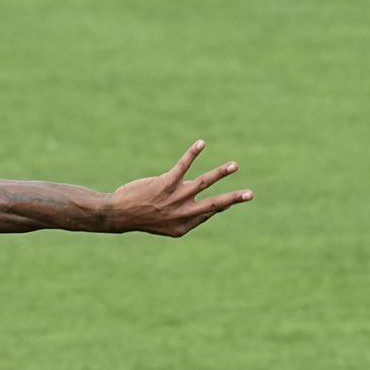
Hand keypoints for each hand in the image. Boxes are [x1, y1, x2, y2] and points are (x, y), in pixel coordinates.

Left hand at [108, 141, 251, 236]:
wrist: (118, 214)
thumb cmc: (143, 217)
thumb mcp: (166, 225)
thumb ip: (186, 218)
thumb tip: (209, 209)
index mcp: (183, 226)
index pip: (208, 213)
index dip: (220, 206)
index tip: (231, 200)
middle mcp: (182, 214)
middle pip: (215, 205)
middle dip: (234, 199)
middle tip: (251, 194)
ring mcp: (175, 198)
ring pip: (204, 183)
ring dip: (221, 173)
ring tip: (235, 165)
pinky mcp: (165, 183)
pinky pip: (183, 166)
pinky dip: (193, 153)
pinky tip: (201, 143)